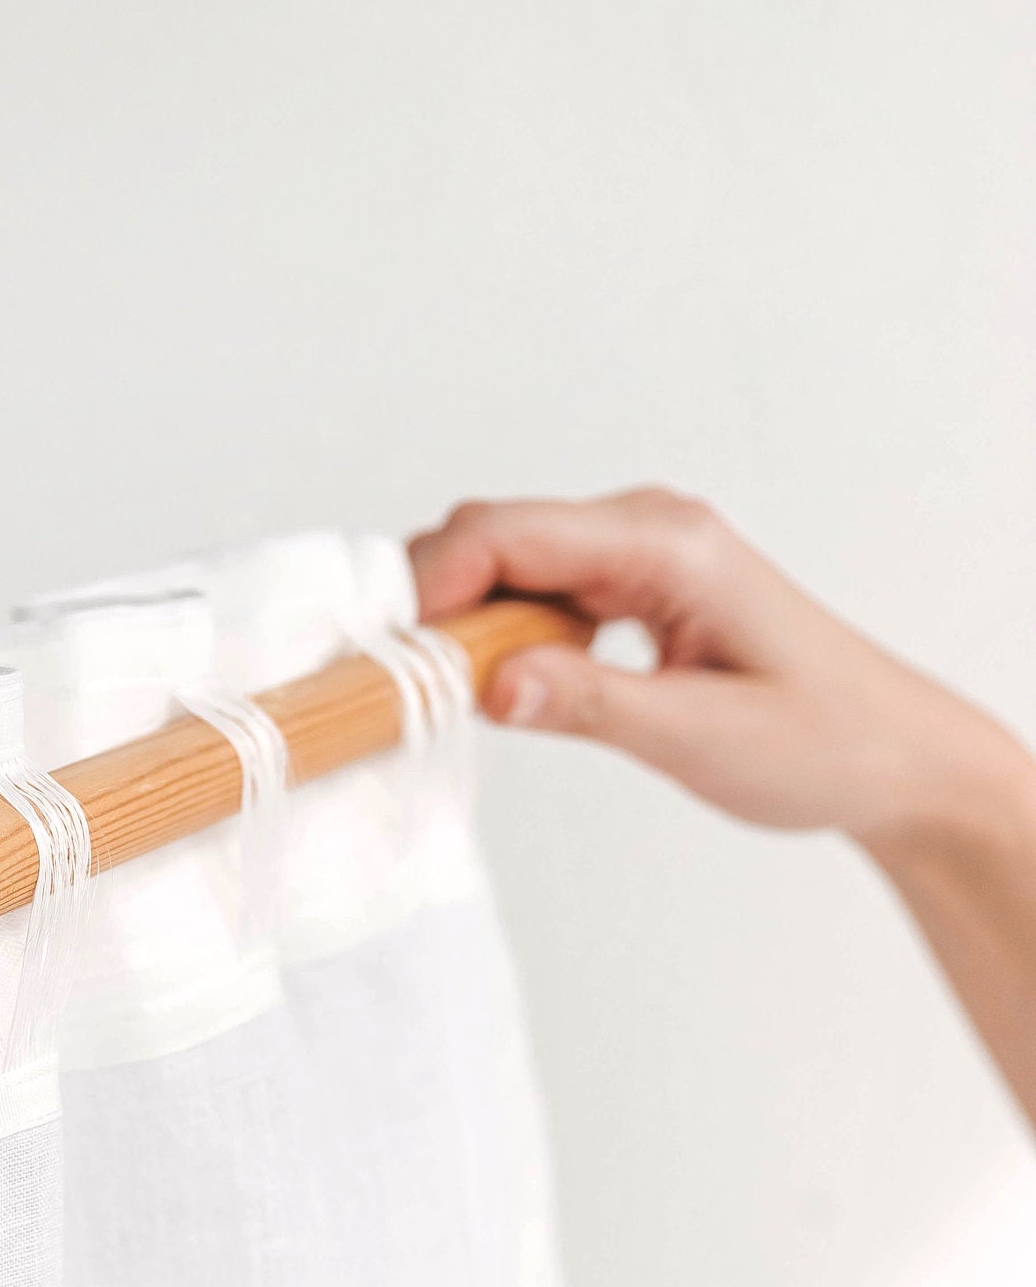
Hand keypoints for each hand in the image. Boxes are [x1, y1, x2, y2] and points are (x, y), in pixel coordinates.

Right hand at [409, 486, 1006, 849]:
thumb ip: (590, 702)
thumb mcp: (702, 737)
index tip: (393, 658)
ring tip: (447, 696)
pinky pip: (535, 589)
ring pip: (505, 561)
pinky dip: (499, 631)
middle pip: (492, 535)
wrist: (894, 759)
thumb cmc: (824, 745)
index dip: (431, 586)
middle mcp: (647, 527)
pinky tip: (500, 685)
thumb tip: (487, 683)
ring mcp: (637, 552)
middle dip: (433, 603)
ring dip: (464, 621)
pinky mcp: (630, 586)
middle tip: (407, 687)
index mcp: (667, 543)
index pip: (507, 532)